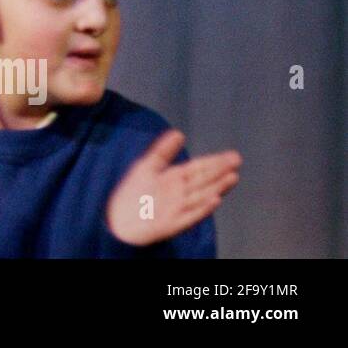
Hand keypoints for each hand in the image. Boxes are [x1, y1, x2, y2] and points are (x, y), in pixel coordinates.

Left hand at [106, 129, 241, 245]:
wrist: (120, 221)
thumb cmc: (133, 194)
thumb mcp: (146, 167)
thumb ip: (162, 151)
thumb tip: (179, 133)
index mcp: (175, 178)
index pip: (199, 168)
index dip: (215, 161)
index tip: (233, 155)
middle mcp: (181, 193)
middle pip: (204, 180)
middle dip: (220, 171)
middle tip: (237, 161)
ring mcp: (180, 208)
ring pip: (202, 195)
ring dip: (217, 187)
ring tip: (232, 177)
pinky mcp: (174, 223)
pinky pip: (192, 215)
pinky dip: (203, 208)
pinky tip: (215, 200)